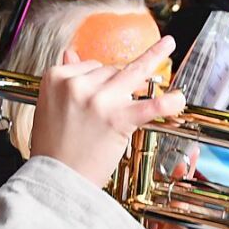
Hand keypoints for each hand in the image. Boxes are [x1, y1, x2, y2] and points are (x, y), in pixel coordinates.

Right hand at [29, 36, 185, 186]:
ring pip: (131, 74)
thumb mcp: (50, 106)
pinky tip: (179, 98)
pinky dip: (168, 102)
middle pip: (111, 70)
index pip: (90, 65)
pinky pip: (150, 106)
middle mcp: (77, 85)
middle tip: (123, 98)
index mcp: (56, 78)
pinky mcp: (118, 119)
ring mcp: (98, 100)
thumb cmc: (53, 149)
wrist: (56, 181)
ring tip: (168, 47)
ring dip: (154, 59)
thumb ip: (65, 79)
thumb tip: (71, 53)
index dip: (102, 79)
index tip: (105, 89)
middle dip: (121, 82)